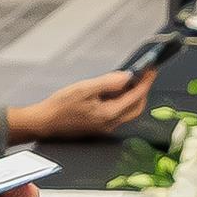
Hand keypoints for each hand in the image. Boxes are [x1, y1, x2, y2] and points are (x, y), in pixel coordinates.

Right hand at [9, 70, 156, 141]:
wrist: (44, 122)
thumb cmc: (60, 105)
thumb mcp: (84, 88)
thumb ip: (108, 82)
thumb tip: (127, 76)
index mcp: (109, 114)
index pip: (135, 96)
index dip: (146, 82)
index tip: (152, 69)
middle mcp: (111, 123)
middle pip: (137, 107)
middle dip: (143, 91)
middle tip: (144, 75)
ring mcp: (105, 127)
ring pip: (128, 111)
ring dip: (133, 96)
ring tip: (130, 80)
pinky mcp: (99, 127)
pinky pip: (118, 113)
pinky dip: (122, 102)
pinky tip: (115, 92)